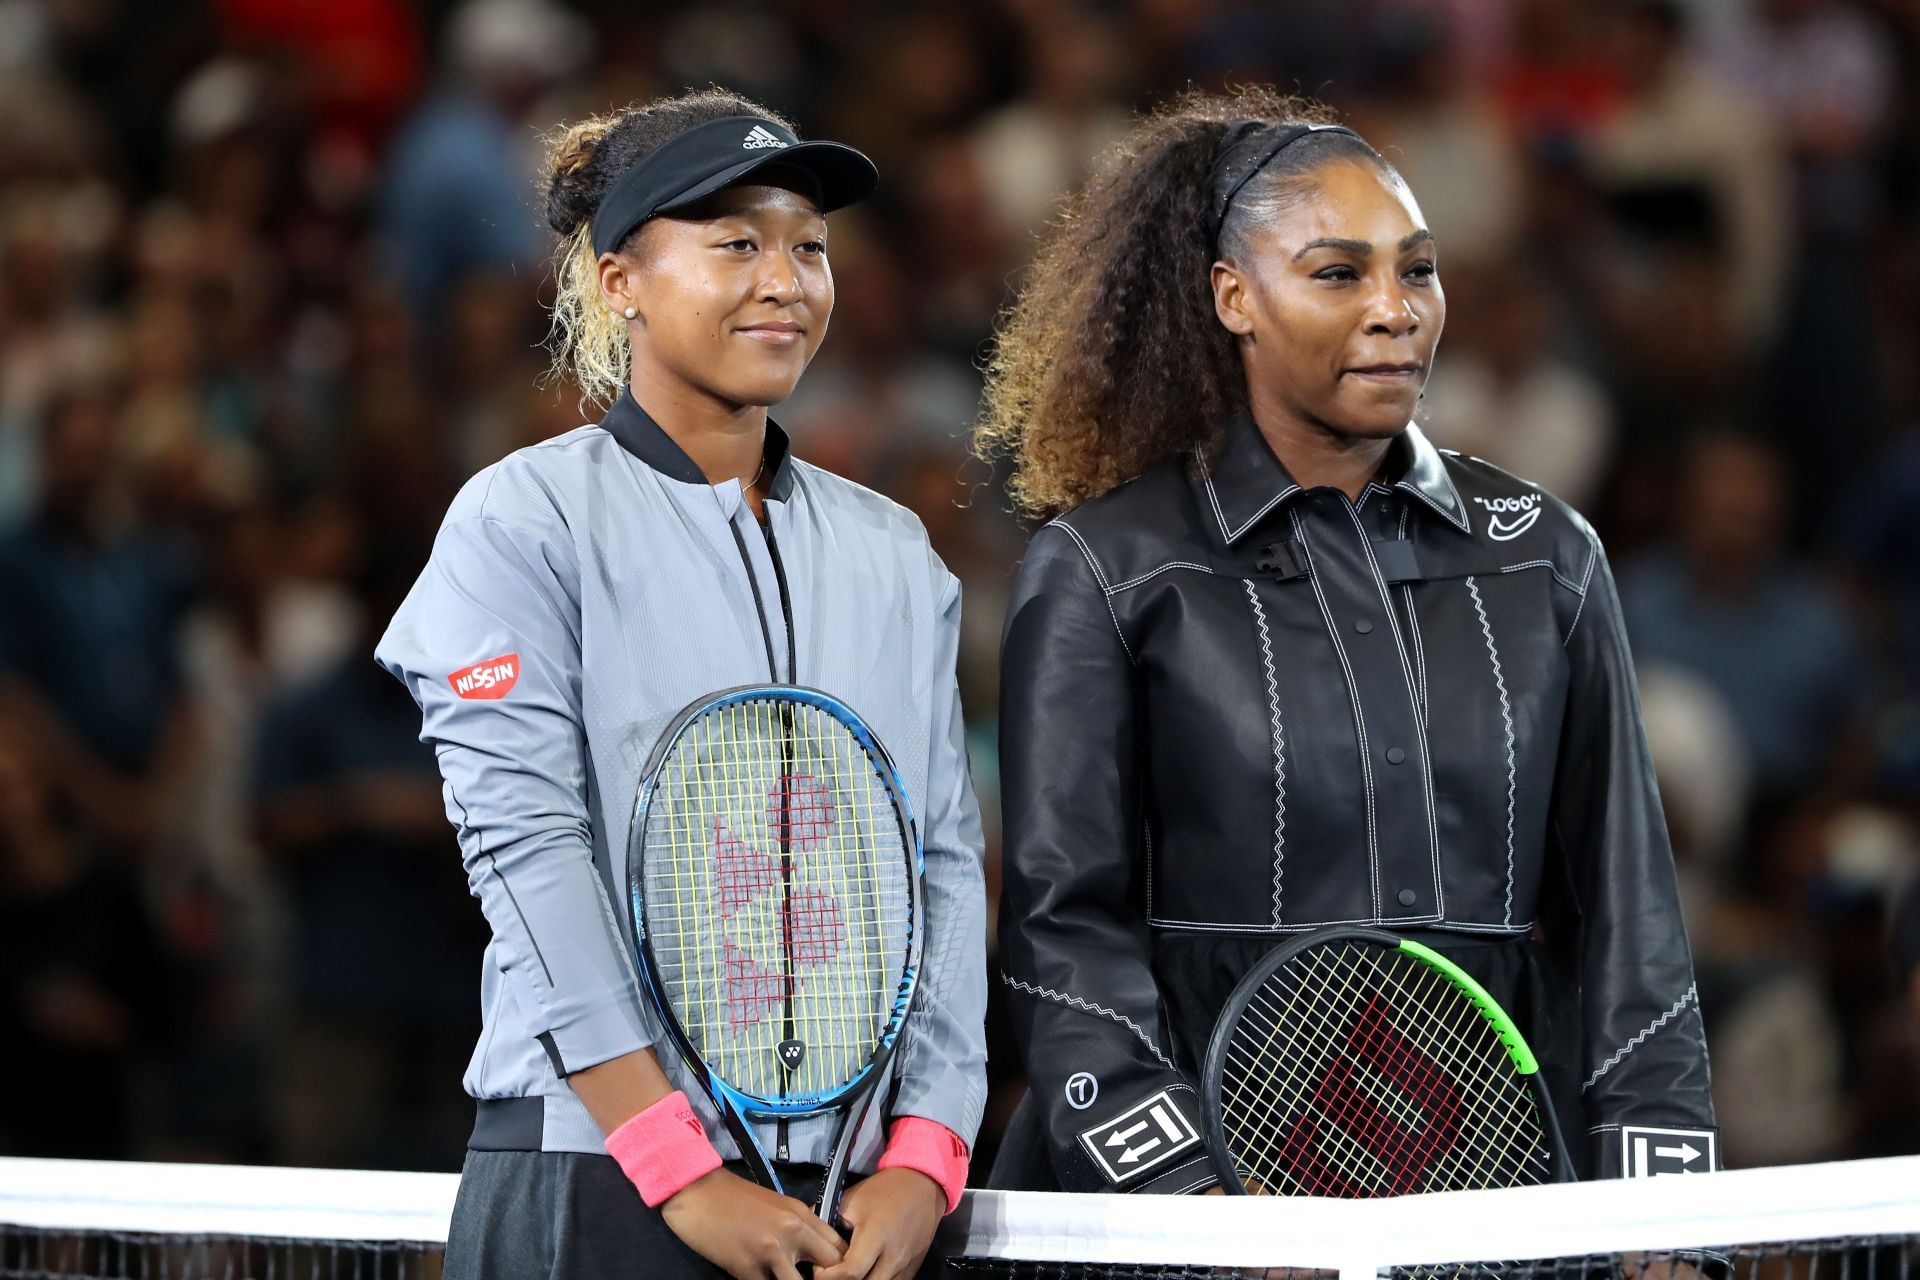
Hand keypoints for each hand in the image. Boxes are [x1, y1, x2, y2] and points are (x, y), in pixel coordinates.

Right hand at [660, 1167, 843, 1279]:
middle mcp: (793, 1232)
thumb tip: (812, 1253)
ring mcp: (770, 1250)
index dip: (837, 1269)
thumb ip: (798, 1227)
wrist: (698, 1190)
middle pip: (829, 1269)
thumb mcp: (777, 1206)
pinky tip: (756, 1279)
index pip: (839, 1249)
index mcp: (803, 1215)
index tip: (825, 1275)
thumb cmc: (735, 1198)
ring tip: (777, 1279)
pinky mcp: (745, 1266)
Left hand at [815, 1167, 944, 1279]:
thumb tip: (804, 1237)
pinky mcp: (912, 1271)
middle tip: (831, 1274)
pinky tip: (864, 1274)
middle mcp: (894, 1256)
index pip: (850, 1272)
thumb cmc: (883, 1191)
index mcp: (877, 1236)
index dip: (827, 1275)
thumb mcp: (850, 1199)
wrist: (922, 1186)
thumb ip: (826, 1220)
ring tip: (846, 1273)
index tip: (819, 1266)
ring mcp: (905, 1267)